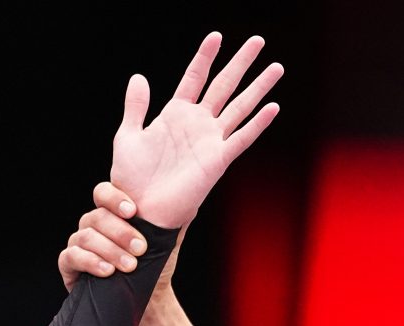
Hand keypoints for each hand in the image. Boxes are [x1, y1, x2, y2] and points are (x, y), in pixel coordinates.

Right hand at [60, 180, 180, 296]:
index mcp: (112, 214)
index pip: (103, 193)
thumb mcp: (168, 238)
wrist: (147, 302)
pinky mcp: (69, 265)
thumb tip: (186, 194)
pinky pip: (72, 256)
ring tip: (130, 266)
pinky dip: (91, 262)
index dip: (113, 198)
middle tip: (141, 248)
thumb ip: (171, 216)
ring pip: (86, 236)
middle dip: (121, 233)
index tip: (133, 211)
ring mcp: (78, 244)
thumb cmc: (155, 268)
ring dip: (110, 250)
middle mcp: (93, 226)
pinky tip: (108, 271)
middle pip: (97, 217)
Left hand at [107, 32, 282, 230]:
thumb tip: (139, 76)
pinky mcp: (218, 160)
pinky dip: (257, 124)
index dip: (205, 56)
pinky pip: (241, 138)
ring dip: (258, 87)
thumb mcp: (127, 137)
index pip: (194, 77)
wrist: (141, 210)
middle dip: (241, 62)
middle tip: (258, 40)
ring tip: (276, 67)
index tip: (216, 36)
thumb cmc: (132, 179)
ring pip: (239, 107)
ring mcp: (210, 141)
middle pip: (224, 85)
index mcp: (175, 114)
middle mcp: (197, 124)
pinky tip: (272, 107)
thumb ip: (135, 107)